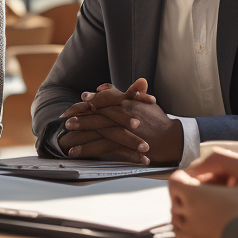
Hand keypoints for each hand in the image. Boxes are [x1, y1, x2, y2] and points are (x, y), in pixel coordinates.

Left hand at [59, 79, 183, 163]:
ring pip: (96, 130)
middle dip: (79, 115)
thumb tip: (103, 86)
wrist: (172, 140)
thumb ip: (121, 92)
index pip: (105, 98)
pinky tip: (76, 152)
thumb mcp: (142, 102)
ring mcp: (123, 130)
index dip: (91, 100)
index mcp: (127, 102)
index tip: (80, 100)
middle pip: (97, 113)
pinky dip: (87, 149)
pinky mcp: (122, 145)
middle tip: (65, 118)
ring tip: (66, 135)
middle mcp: (123, 114)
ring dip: (80, 132)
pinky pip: (101, 147)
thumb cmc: (157, 120)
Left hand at [168, 171, 237, 237]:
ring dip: (186, 220)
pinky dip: (191, 237)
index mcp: (194, 194)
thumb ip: (235, 182)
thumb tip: (234, 182)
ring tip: (203, 219)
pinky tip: (205, 235)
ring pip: (178, 224)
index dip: (183, 180)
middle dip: (185, 201)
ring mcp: (189, 235)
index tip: (194, 183)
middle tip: (201, 201)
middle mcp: (186, 214)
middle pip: (175, 203)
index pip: (175, 181)